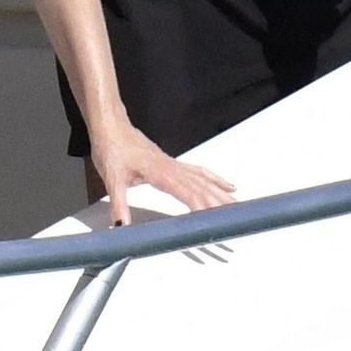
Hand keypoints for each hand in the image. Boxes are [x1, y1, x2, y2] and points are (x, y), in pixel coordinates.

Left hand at [88, 119, 235, 227]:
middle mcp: (172, 168)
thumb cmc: (112, 148)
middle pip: (202, 188)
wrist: (110, 126)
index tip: (214, 221)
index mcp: (160, 173)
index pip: (187, 193)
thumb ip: (118, 203)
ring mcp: (174, 164)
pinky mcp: (172, 163)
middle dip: (220, 205)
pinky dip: (215, 180)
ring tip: (239, 207)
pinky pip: (199, 172)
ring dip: (222, 194)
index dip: (202, 208)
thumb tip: (121, 225)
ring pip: (204, 180)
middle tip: (237, 220)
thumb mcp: (112, 179)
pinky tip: (226, 185)